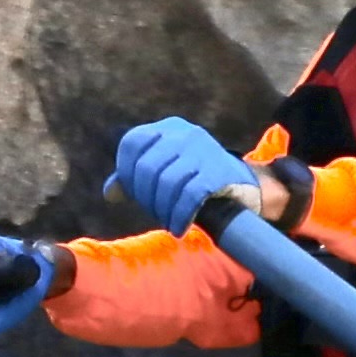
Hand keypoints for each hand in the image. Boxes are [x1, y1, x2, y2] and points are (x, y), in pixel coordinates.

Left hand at [114, 115, 259, 230]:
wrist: (245, 188)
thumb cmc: (197, 181)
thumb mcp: (166, 172)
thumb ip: (136, 179)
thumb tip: (110, 193)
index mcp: (168, 128)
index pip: (132, 143)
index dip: (127, 172)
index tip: (136, 195)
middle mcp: (185, 133)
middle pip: (147, 167)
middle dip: (146, 197)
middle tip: (156, 213)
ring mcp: (203, 150)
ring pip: (167, 183)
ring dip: (163, 210)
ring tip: (169, 222)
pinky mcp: (218, 171)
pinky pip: (189, 196)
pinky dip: (180, 216)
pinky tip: (179, 227)